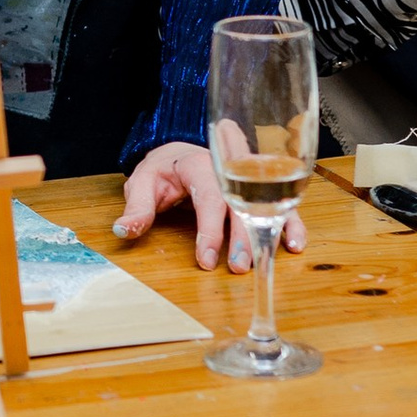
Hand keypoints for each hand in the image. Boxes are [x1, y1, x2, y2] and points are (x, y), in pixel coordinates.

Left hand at [115, 138, 306, 273]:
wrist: (183, 151)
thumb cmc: (164, 169)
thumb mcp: (144, 183)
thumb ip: (137, 207)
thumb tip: (123, 230)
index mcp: (199, 164)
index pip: (209, 197)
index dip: (209, 229)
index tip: (205, 259)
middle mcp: (229, 167)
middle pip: (242, 202)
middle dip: (242, 236)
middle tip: (238, 266)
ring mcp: (248, 176)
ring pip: (266, 201)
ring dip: (272, 230)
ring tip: (273, 256)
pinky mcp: (260, 187)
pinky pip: (280, 203)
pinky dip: (290, 222)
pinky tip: (293, 244)